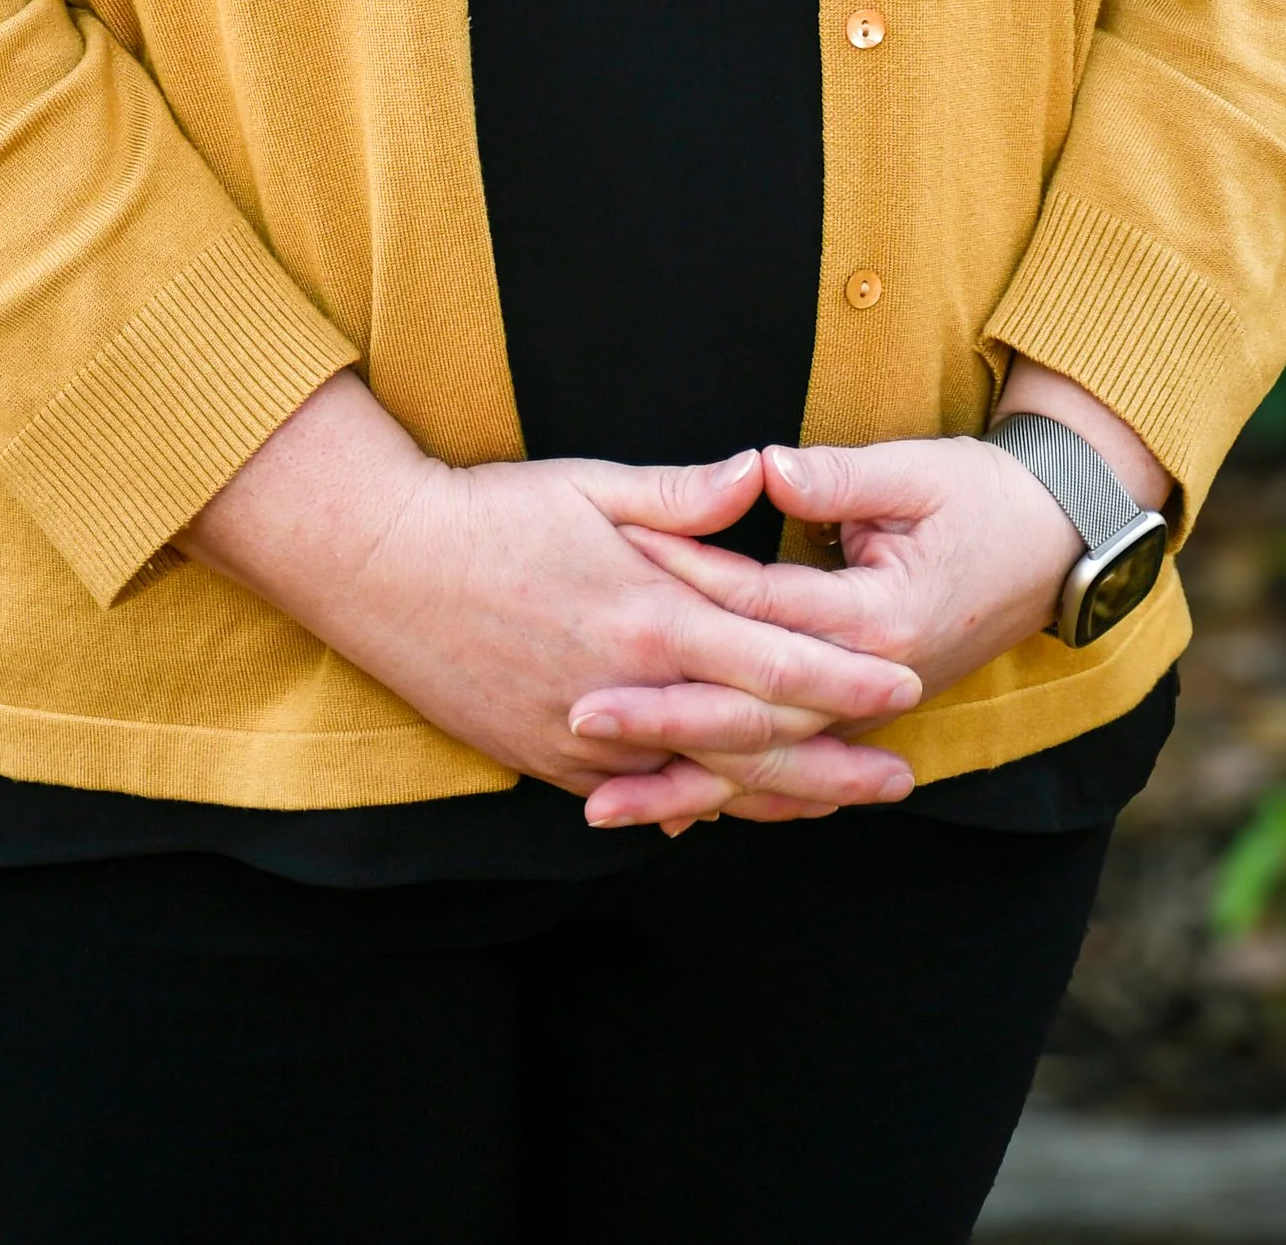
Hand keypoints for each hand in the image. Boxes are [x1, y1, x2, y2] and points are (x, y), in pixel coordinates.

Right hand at [179, 371, 920, 816]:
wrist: (381, 567)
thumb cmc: (490, 512)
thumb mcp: (592, 485)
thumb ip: (686, 497)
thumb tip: (761, 474)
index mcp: (650, 614)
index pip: (772, 659)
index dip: (845, 677)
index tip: (904, 684)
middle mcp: (627, 689)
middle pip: (754, 740)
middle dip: (834, 760)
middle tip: (900, 775)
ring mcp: (584, 737)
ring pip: (702, 781)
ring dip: (775, 796)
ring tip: (836, 805)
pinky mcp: (547, 760)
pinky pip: (639, 794)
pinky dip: (693, 803)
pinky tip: (730, 811)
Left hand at [568, 368, 1175, 829]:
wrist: (1056, 547)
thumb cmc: (984, 498)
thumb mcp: (918, 471)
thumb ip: (839, 477)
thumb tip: (767, 466)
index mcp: (878, 617)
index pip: (763, 613)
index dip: (687, 595)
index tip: (612, 591)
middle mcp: (872, 681)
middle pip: (752, 714)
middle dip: (662, 721)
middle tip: (577, 718)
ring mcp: (868, 710)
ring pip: (765, 762)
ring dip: (685, 786)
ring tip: (599, 804)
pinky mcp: (862, 716)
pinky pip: (791, 769)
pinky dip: (734, 796)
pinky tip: (674, 817)